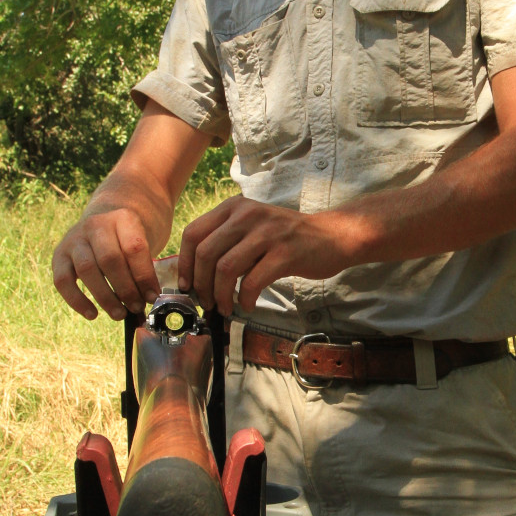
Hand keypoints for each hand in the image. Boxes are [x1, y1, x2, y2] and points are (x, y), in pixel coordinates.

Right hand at [52, 208, 161, 320]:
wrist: (104, 223)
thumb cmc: (127, 242)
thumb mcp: (141, 244)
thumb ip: (144, 269)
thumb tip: (148, 301)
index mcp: (122, 218)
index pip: (134, 247)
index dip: (144, 276)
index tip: (152, 297)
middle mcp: (96, 225)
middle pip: (109, 259)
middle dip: (125, 288)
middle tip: (136, 307)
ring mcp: (75, 239)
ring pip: (86, 269)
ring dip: (105, 296)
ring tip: (119, 314)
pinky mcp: (59, 255)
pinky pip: (62, 280)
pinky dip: (76, 300)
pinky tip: (93, 314)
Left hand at [177, 197, 355, 314]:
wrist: (331, 235)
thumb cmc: (287, 238)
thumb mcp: (252, 228)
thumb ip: (227, 243)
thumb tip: (198, 277)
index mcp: (234, 208)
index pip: (193, 233)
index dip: (184, 264)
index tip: (187, 286)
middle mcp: (247, 214)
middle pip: (205, 253)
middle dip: (201, 284)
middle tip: (206, 303)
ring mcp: (267, 232)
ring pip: (226, 268)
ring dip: (220, 295)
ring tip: (225, 307)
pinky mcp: (285, 252)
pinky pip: (252, 281)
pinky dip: (245, 299)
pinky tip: (247, 305)